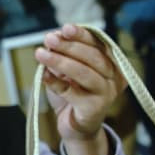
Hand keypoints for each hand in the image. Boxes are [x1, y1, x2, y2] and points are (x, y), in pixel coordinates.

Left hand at [33, 24, 126, 154]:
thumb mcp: (68, 69)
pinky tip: (42, 74)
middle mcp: (115, 78)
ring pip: (84, 73)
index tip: (64, 28)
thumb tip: (54, 35)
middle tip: (49, 39)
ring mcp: (107, 94)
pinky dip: (55, 82)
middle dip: (69, 46)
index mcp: (113, 63)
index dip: (82, 35)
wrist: (75, 126)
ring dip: (60, 61)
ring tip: (40, 53)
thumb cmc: (74, 93)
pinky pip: (71, 92)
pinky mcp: (93, 109)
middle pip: (94, 57)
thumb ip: (64, 52)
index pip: (99, 44)